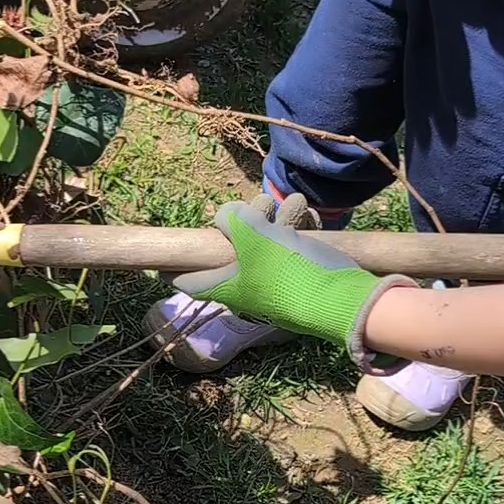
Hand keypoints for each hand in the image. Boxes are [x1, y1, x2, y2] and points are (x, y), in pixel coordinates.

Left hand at [176, 196, 413, 362]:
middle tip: (261, 206)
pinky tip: (308, 217)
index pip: (187, 280)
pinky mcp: (298, 275)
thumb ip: (231, 220)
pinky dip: (296, 229)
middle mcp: (245, 286)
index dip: (173, 264)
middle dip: (244, 221)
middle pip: (230, 249)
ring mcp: (272, 282)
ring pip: (263, 242)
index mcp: (225, 286)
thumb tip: (224, 217)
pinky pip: (288, 246)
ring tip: (292, 206)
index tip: (160, 256)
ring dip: (276, 218)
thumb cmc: (289, 270)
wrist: (343, 297)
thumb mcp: (252, 236)